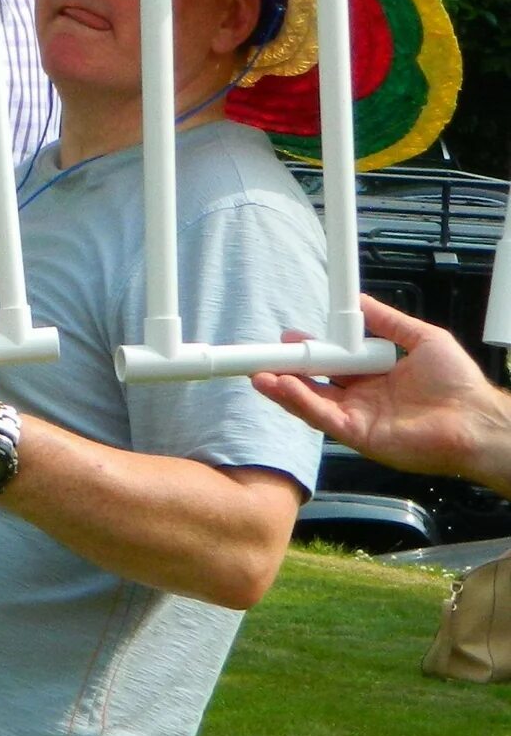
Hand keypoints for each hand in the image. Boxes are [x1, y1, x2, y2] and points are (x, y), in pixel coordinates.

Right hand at [256, 295, 510, 491]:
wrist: (476, 420)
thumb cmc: (460, 383)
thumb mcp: (422, 337)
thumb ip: (387, 320)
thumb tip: (358, 299)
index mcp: (376, 376)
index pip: (333, 362)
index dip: (311, 350)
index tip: (291, 336)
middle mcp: (362, 398)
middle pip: (314, 381)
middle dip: (287, 368)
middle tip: (263, 353)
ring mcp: (357, 418)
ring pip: (310, 400)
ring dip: (283, 386)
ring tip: (258, 371)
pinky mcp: (356, 436)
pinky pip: (320, 417)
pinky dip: (298, 401)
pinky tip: (281, 386)